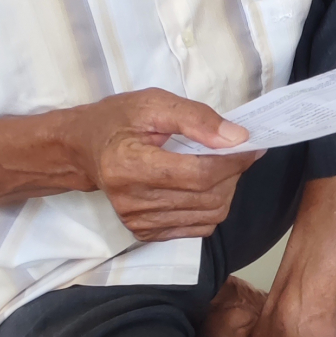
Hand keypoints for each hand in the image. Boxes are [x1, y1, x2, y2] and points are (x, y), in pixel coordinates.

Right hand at [69, 89, 256, 241]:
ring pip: (209, 215)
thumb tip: (238, 138)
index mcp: (130, 165)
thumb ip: (197, 118)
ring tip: (218, 166)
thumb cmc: (118, 121)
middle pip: (208, 197)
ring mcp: (138, 222)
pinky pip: (198, 227)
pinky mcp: (145, 233)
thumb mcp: (153, 104)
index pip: (199, 174)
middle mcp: (132, 201)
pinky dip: (210, 206)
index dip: (233, 161)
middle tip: (234, 151)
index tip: (250, 145)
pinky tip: (201, 185)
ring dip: (225, 189)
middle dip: (232, 173)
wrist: (85, 150)